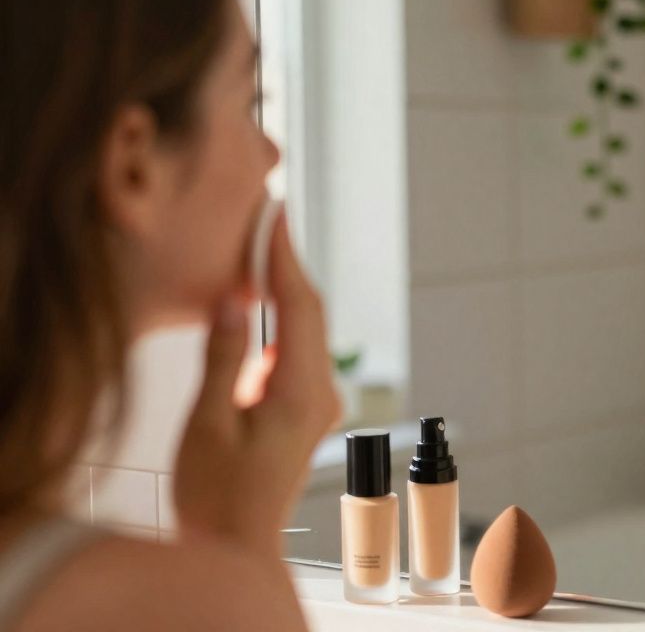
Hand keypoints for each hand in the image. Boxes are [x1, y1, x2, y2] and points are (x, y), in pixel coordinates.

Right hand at [173, 213, 341, 560]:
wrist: (236, 544)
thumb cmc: (219, 493)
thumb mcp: (209, 421)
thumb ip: (223, 356)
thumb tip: (232, 299)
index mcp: (301, 391)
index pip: (300, 306)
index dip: (284, 256)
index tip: (274, 214)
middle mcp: (321, 392)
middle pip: (309, 312)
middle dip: (286, 264)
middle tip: (266, 217)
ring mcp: (318, 401)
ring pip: (305, 330)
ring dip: (284, 291)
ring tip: (259, 248)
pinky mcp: (306, 409)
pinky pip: (297, 351)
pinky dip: (281, 320)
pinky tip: (259, 304)